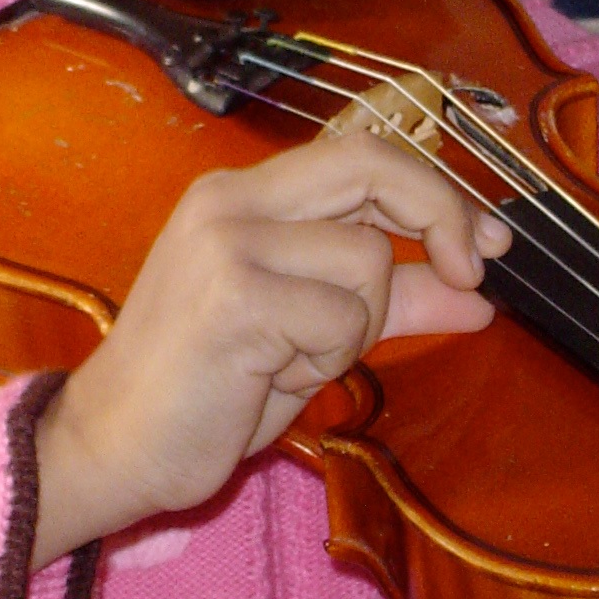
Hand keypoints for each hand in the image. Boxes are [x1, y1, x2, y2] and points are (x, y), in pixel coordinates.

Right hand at [32, 131, 509, 567]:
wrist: (112, 445)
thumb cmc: (205, 391)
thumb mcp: (311, 334)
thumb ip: (391, 300)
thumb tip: (479, 294)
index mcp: (243, 195)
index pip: (361, 153)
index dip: (436, 190)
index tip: (487, 242)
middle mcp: (232, 200)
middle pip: (373, 166)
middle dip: (441, 214)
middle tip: (472, 273)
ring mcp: (229, 243)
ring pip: (368, 261)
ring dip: (355, 329)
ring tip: (289, 360)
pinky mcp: (235, 297)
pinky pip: (343, 320)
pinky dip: (326, 360)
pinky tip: (267, 377)